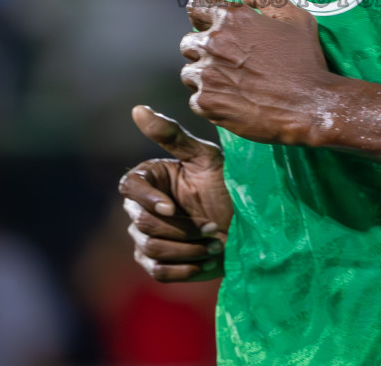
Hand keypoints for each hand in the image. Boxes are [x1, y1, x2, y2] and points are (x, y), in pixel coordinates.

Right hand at [119, 105, 232, 281]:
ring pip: (150, 249)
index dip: (147, 200)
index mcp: (152, 180)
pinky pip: (157, 271)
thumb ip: (172, 136)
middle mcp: (144, 208)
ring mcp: (149, 237)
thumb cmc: (231, 187)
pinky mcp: (159, 263)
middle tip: (213, 227)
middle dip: (181, 229)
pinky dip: (183, 269)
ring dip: (188, 249)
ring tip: (215, 243)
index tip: (173, 207)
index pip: (128, 188)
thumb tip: (137, 108)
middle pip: (141, 224)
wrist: (252, 227)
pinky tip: (205, 262)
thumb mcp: (206, 159)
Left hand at [180, 0, 336, 144]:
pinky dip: (210, 102)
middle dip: (203, 50)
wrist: (310, 106)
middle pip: (188, 43)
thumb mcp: (294, 17)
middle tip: (227, 62)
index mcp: (231, 19)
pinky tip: (232, 102)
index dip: (202, 17)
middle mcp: (213, 43)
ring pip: (188, 73)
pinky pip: (195, 100)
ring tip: (230, 85)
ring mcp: (207, 74)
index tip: (209, 27)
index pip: (196, 8)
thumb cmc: (305, 61)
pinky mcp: (206, 102)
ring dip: (204, 77)